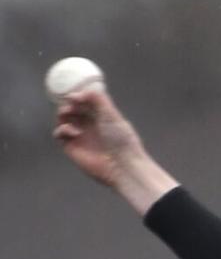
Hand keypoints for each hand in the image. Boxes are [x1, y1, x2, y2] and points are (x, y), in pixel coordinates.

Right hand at [53, 88, 177, 214]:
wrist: (123, 165)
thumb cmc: (122, 140)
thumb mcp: (111, 113)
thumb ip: (96, 97)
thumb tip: (75, 93)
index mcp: (100, 116)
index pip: (83, 101)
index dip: (77, 95)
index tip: (75, 93)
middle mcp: (89, 126)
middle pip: (71, 108)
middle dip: (68, 103)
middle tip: (71, 103)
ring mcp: (80, 137)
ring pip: (62, 119)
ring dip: (62, 112)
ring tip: (68, 113)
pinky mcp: (72, 148)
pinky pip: (59, 134)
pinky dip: (62, 129)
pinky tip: (74, 132)